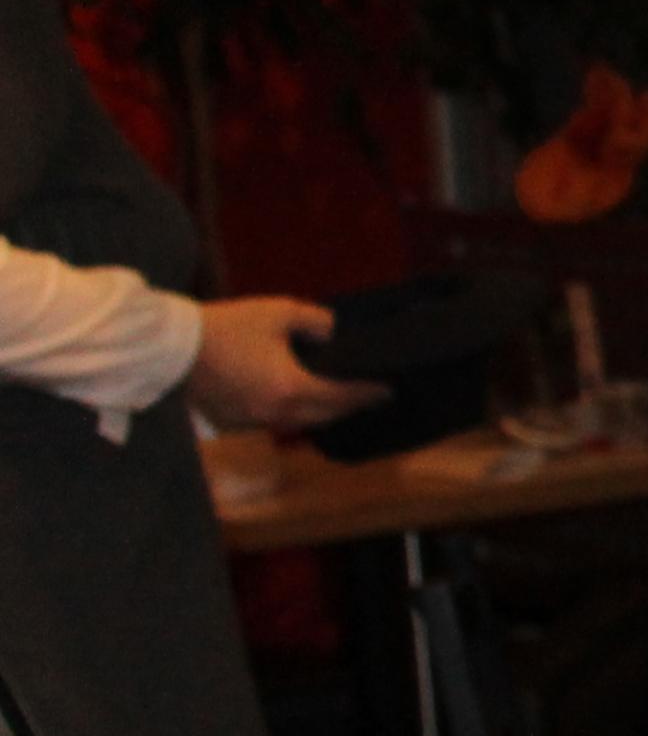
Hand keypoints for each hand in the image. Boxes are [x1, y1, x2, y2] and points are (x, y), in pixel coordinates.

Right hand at [185, 298, 386, 433]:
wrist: (170, 348)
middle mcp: (276, 413)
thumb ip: (315, 321)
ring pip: (298, 423)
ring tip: (335, 398)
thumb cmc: (226, 327)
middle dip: (348, 406)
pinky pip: (272, 422)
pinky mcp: (231, 423)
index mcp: (293, 388)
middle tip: (368, 396)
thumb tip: (331, 333)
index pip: (343, 397)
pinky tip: (295, 401)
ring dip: (319, 412)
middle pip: (324, 416)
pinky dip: (289, 413)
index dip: (368, 393)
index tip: (388, 390)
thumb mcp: (278, 312)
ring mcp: (252, 422)